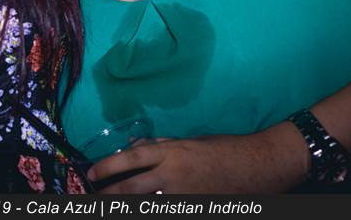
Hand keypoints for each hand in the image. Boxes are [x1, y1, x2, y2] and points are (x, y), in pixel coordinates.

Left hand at [87, 129, 306, 193]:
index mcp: (172, 152)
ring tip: (113, 206)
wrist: (257, 166)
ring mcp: (184, 196)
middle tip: (95, 199)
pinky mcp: (194, 208)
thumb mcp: (190, 141)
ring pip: (146, 205)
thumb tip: (135, 147)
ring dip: (128, 205)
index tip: (92, 172)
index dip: (108, 165)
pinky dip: (154, 208)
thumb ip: (162, 145)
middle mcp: (174, 174)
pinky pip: (166, 210)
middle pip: (132, 188)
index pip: (131, 158)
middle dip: (109, 195)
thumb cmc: (224, 150)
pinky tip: (145, 207)